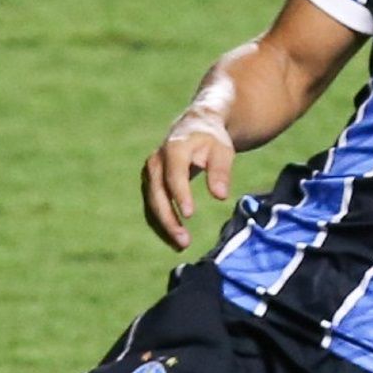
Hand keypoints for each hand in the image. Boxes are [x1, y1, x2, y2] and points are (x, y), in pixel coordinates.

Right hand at [140, 112, 234, 250]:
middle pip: (157, 194)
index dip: (180, 195)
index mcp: (174, 149)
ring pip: (151, 203)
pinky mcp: (150, 183)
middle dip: (168, 219)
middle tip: (185, 241)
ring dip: (164, 226)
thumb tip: (221, 196)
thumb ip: (221, 171)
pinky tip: (175, 239)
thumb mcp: (223, 150)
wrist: (194, 127)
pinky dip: (161, 223)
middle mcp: (156, 161)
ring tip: (182, 245)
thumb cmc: (212, 140)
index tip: (189, 214)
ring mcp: (150, 173)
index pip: (174, 175)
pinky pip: (152, 206)